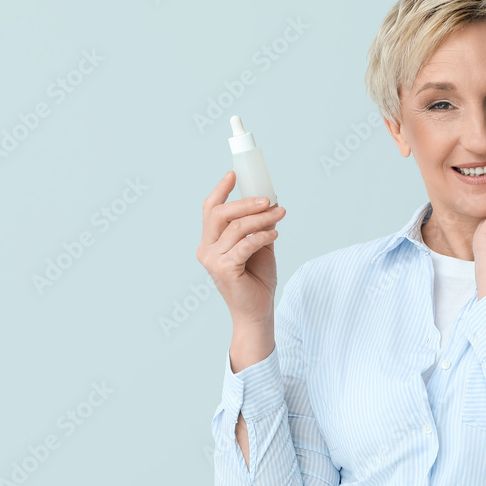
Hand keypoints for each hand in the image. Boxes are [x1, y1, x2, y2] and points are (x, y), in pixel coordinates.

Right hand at [196, 171, 286, 326]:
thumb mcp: (259, 246)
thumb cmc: (256, 281)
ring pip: (237, 227)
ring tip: (279, 214)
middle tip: (268, 200)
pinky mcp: (224, 269)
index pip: (210, 210)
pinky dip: (262, 236)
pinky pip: (245, 244)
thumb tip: (269, 202)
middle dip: (246, 203)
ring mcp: (212, 260)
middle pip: (220, 214)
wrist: (257, 312)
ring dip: (262, 218)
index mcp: (210, 242)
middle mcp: (206, 249)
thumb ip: (259, 226)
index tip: (233, 174)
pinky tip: (274, 234)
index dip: (220, 190)